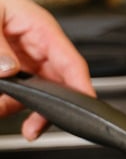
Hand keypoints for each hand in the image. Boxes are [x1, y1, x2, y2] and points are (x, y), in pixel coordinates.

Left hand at [0, 0, 93, 139]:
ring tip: (2, 106)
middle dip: (46, 108)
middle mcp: (37, 45)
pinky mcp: (10, 66)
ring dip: (17, 105)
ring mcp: (24, 57)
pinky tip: (1, 102)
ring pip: (35, 91)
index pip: (71, 62)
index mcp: (41, 29)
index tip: (85, 109)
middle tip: (32, 129)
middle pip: (57, 84)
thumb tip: (9, 71)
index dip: (81, 87)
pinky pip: (16, 89)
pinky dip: (8, 101)